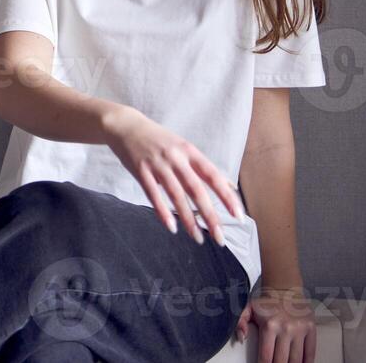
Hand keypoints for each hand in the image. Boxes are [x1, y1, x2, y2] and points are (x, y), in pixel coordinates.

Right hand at [101, 106, 244, 245]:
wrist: (127, 125)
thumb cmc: (159, 140)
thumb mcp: (184, 147)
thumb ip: (203, 167)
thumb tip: (229, 186)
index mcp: (190, 151)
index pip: (213, 175)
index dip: (226, 196)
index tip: (238, 215)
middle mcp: (176, 157)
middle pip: (196, 189)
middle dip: (210, 215)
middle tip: (220, 237)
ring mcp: (158, 164)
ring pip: (176, 195)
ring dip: (188, 219)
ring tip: (198, 239)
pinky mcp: (141, 170)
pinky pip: (153, 194)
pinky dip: (162, 212)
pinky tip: (172, 227)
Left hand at [234, 285, 315, 362]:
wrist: (285, 287)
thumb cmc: (267, 302)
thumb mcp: (248, 309)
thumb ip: (240, 322)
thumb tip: (241, 337)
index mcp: (269, 326)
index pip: (266, 356)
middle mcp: (285, 329)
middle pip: (281, 361)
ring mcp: (299, 329)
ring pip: (296, 359)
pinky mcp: (311, 328)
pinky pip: (310, 351)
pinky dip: (307, 362)